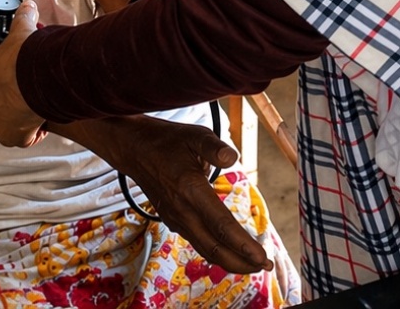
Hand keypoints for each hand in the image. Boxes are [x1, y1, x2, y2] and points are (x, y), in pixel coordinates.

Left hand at [0, 1, 47, 146]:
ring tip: (33, 108)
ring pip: (4, 127)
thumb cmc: (22, 56)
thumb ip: (22, 18)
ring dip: (16, 121)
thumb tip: (29, 6)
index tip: (12, 82)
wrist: (36, 78)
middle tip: (23, 97)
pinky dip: (31, 134)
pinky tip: (40, 122)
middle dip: (4, 107)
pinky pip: (21, 139)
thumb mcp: (20, 32)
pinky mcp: (11, 138)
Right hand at [69, 114, 270, 274]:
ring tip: (252, 263)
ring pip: (205, 249)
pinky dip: (215, 251)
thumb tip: (233, 158)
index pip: (221, 226)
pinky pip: (197, 241)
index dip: (243, 244)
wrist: (134, 148)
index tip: (262, 256)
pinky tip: (228, 250)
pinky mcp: (172, 219)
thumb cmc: (167, 140)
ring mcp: (175, 218)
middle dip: (241, 262)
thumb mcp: (194, 135)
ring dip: (230, 260)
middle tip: (265, 266)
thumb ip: (215, 147)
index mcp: (190, 190)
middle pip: (214, 248)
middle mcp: (182, 210)